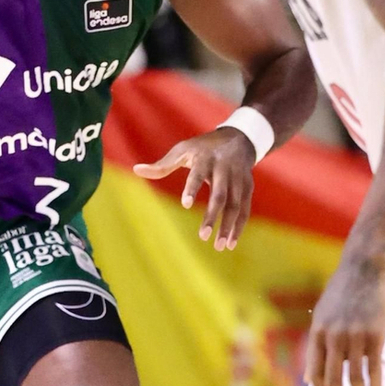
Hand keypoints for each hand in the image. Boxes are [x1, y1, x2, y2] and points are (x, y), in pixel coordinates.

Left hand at [133, 126, 256, 249]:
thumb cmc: (203, 147)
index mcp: (206, 158)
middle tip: (203, 237)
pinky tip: (230, 243)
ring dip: (228, 226)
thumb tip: (136, 170)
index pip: (198, 174)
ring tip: (218, 246)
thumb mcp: (182, 151)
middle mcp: (225, 169)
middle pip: (220, 195)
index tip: (185, 204)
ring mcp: (239, 179)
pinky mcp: (248, 187)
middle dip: (212, 216)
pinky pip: (245, 209)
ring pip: (235, 205)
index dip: (192, 188)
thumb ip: (162, 165)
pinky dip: (239, 226)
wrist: (239, 138)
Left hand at [304, 254, 384, 385]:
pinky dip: (375, 381)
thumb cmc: (343, 294)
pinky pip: (374, 365)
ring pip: (355, 376)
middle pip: (334, 380)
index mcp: (318, 334)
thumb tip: (309, 377)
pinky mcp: (375, 334)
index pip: (316, 373)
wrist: (364, 269)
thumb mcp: (322, 316)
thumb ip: (316, 346)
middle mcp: (334, 337)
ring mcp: (355, 336)